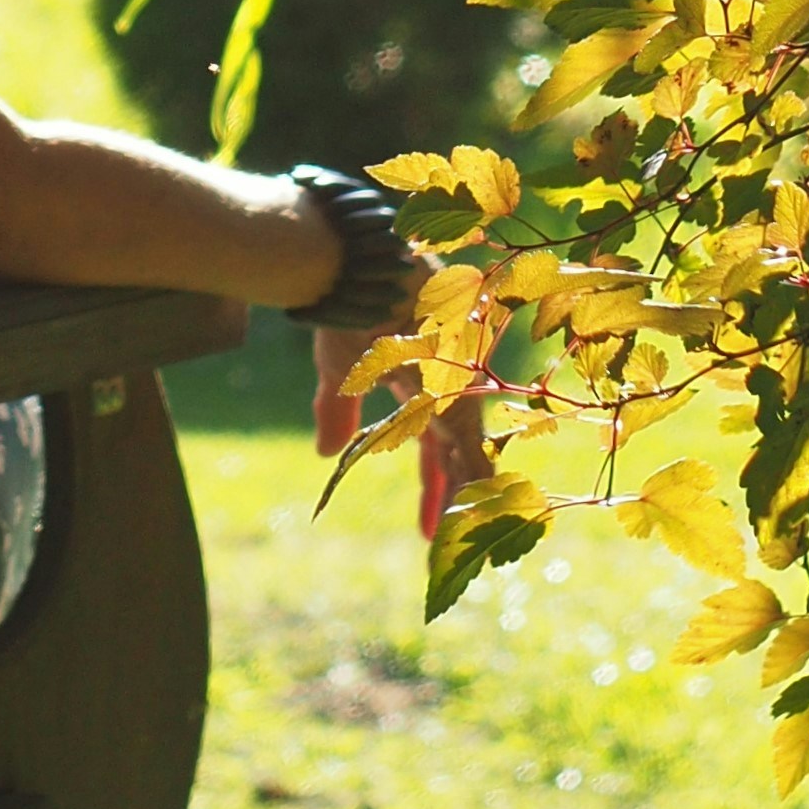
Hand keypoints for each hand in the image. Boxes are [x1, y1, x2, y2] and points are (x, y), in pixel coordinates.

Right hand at [310, 306, 491, 536]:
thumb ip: (335, 410)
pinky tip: (484, 498)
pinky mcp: (451, 380)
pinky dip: (477, 469)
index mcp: (414, 380)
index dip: (432, 484)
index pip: (429, 443)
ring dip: (464, 492)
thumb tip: (324, 452)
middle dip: (451, 495)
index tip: (427, 528)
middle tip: (447, 542)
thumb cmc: (345, 307)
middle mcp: (439, 383)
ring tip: (466, 535)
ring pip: (464, 449)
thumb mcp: (337, 368)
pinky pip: (468, 437)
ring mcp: (450, 381)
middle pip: (451, 450)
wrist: (356, 266)